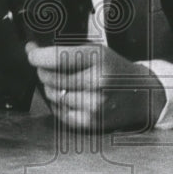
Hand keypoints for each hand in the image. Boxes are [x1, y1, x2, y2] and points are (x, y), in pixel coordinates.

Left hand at [26, 41, 166, 131]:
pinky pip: (59, 112)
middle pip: (50, 77)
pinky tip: (68, 97)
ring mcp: (93, 104)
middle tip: (45, 66)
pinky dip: (57, 104)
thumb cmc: (115, 70)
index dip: (37, 55)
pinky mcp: (89, 122)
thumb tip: (33, 51)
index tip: (31, 52)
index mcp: (98, 58)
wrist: (141, 95)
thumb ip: (66, 51)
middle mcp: (96, 81)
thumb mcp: (98, 52)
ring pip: (52, 95)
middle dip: (42, 70)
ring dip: (50, 88)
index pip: (56, 57)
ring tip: (61, 82)